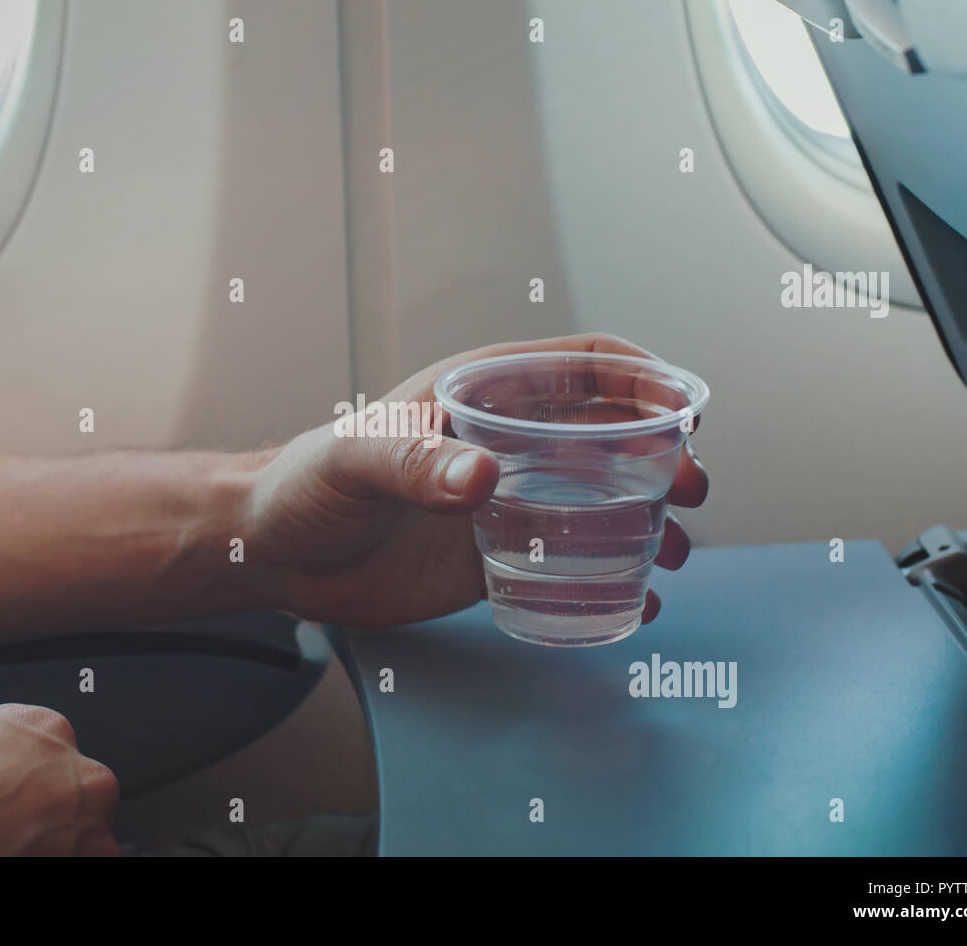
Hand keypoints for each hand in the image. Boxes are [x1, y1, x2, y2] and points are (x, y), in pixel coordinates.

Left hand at [245, 333, 708, 626]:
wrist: (276, 554)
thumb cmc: (307, 485)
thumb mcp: (356, 461)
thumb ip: (415, 463)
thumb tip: (483, 477)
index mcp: (483, 394)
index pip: (584, 368)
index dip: (646, 378)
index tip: (689, 408)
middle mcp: (506, 442)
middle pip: (611, 434)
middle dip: (664, 453)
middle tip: (690, 487)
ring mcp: (505, 500)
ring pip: (602, 497)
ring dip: (649, 516)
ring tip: (676, 548)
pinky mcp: (495, 554)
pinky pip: (569, 560)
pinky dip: (611, 576)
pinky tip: (634, 598)